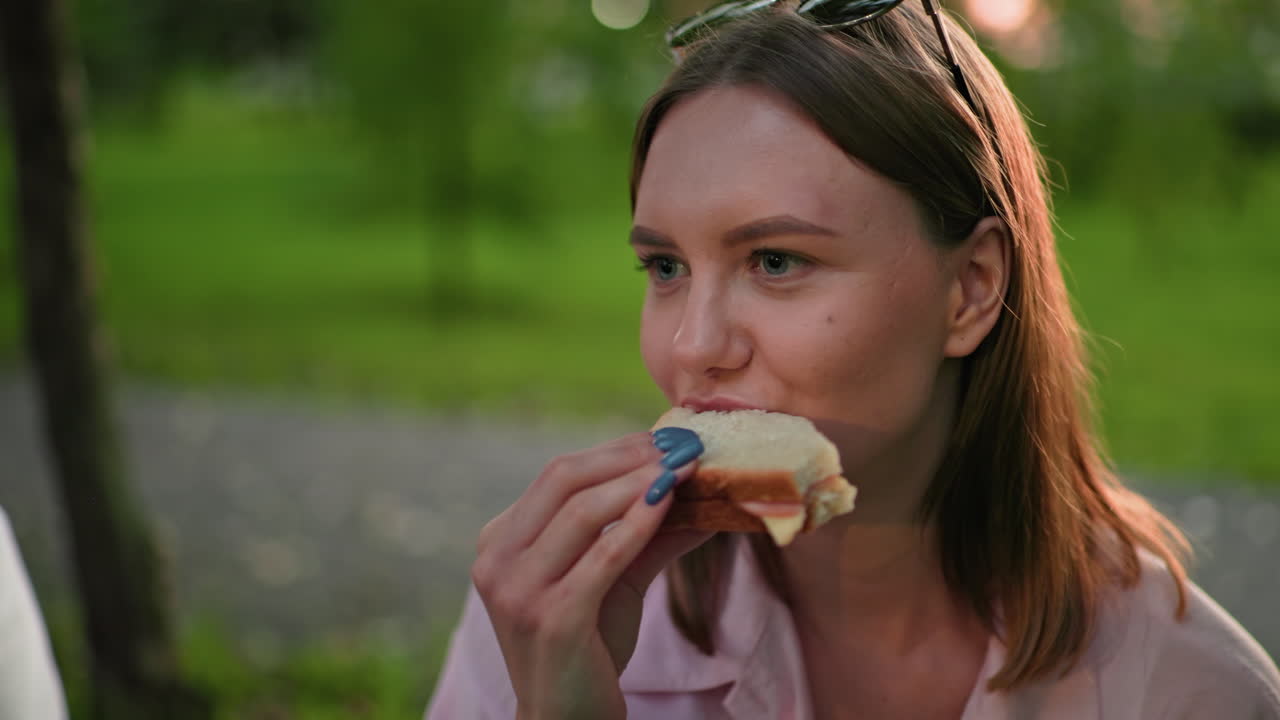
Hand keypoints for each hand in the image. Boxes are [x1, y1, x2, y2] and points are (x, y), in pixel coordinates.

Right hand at [471, 432, 711, 719]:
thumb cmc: (587, 647)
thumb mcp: (614, 579)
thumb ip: (648, 534)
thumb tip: (700, 488)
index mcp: (499, 543)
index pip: (556, 476)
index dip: (613, 451)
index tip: (663, 439)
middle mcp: (496, 561)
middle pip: (563, 480)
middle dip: (626, 457)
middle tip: (677, 446)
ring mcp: (518, 591)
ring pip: (582, 511)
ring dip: (639, 483)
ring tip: (683, 469)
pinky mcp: (551, 619)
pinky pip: (603, 555)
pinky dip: (640, 523)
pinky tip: (670, 503)